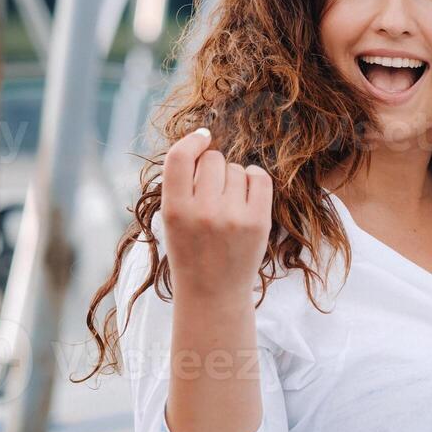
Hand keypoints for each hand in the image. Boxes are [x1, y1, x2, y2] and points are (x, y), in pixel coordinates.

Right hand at [160, 127, 273, 300]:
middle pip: (212, 159)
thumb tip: (203, 142)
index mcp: (175, 210)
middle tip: (211, 190)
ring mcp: (233, 217)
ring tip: (226, 203)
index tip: (201, 137)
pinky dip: (253, 178)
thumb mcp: (172, 219)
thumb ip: (181, 184)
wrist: (213, 294)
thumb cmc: (190, 251)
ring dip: (232, 178)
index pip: (179, 158)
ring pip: (236, 168)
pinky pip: (259, 177)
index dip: (192, 141)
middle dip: (212, 167)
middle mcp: (203, 212)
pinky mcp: (259, 222)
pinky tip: (246, 192)